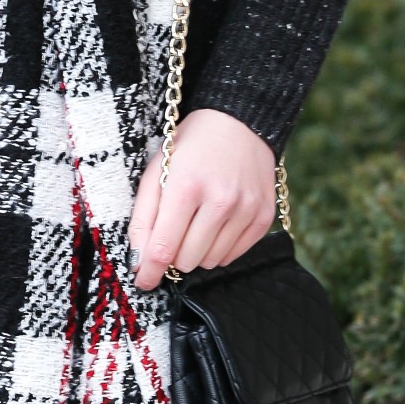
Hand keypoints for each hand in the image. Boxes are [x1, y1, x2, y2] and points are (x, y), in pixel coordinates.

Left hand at [129, 108, 276, 290]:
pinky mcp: (264, 216)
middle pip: (188, 260)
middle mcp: (221, 200)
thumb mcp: (157, 171)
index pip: (164, 247)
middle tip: (174, 231)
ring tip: (196, 222)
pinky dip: (219, 247)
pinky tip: (216, 223)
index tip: (143, 281)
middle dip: (174, 253)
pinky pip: (234, 254)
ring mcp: (246, 209)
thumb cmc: (191, 146)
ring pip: (211, 261)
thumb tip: (140, 261)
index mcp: (187, 186)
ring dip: (197, 250)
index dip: (149, 271)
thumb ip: (144, 217)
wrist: (239, 122)